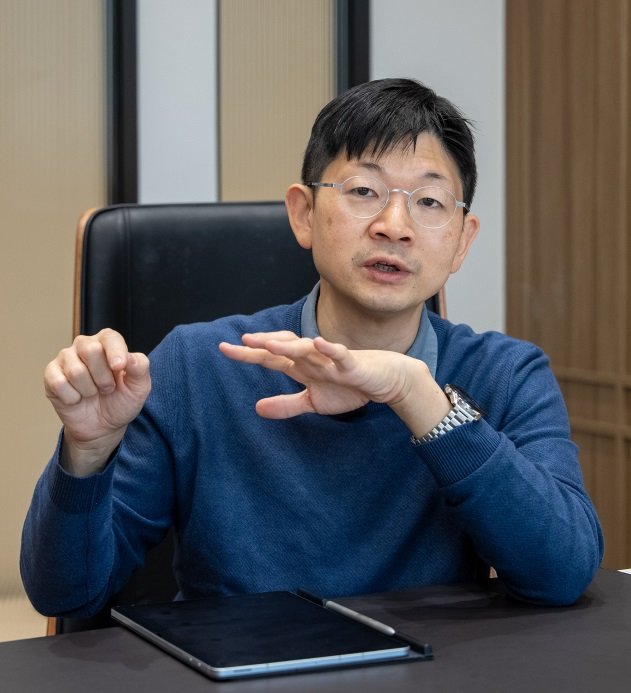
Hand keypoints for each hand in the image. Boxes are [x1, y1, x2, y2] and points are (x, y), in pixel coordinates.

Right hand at [44, 329, 150, 474]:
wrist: (102, 427)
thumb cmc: (121, 401)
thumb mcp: (140, 387)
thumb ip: (140, 367)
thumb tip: (128, 356)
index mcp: (108, 343)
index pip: (110, 337)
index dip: (115, 352)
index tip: (119, 368)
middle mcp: (85, 345)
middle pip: (91, 350)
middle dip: (103, 377)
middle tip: (107, 388)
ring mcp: (66, 359)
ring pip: (75, 370)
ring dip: (89, 390)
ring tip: (93, 393)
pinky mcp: (51, 375)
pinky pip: (59, 384)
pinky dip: (72, 398)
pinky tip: (77, 398)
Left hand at [219, 331, 448, 432]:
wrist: (385, 382)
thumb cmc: (349, 387)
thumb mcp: (313, 402)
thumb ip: (286, 405)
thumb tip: (257, 408)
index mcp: (301, 367)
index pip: (269, 359)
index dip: (248, 354)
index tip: (223, 348)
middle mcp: (312, 359)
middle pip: (283, 349)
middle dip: (262, 345)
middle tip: (240, 341)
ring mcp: (331, 360)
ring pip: (307, 350)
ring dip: (288, 346)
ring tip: (267, 344)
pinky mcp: (352, 365)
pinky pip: (339, 355)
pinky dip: (329, 349)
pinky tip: (317, 343)